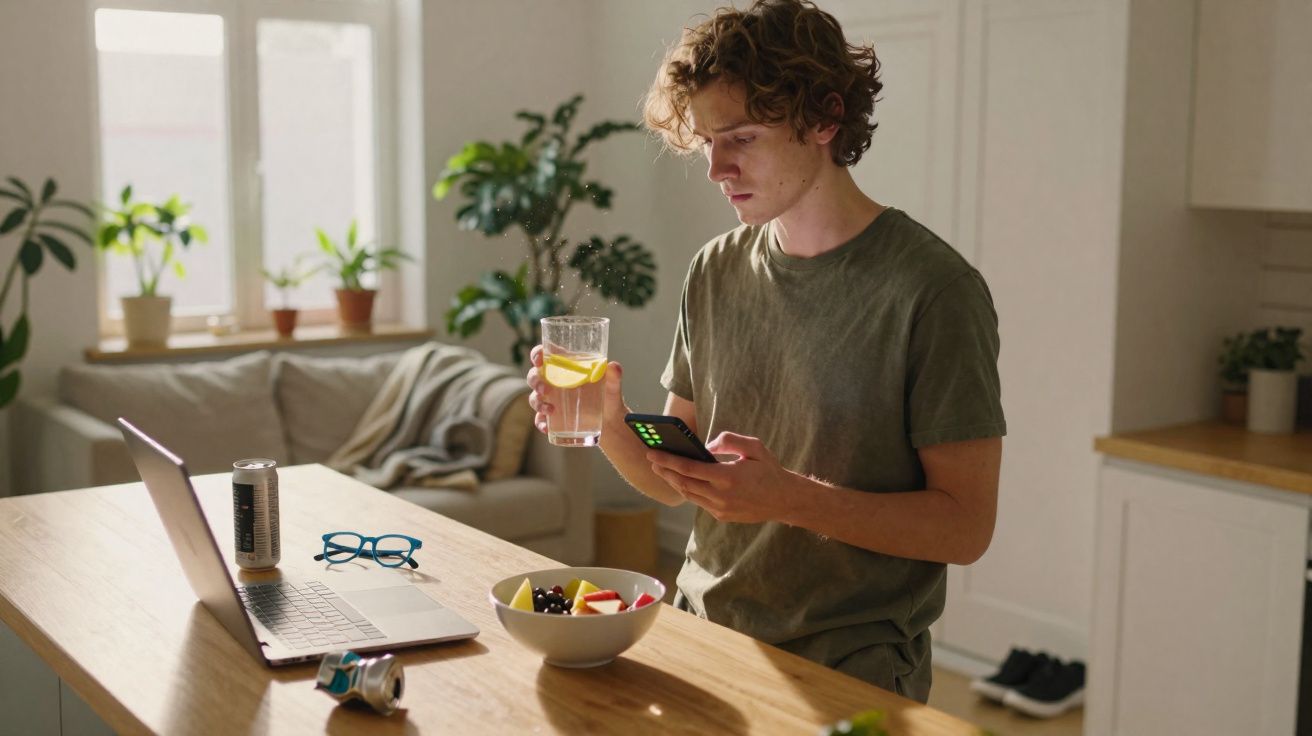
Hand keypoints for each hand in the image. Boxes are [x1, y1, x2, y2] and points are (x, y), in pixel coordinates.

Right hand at [527, 344, 626, 435]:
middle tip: (545, 389)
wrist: (611, 423)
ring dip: (537, 402)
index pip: (546, 355)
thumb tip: (614, 366)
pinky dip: (540, 423)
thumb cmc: (609, 398)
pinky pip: (540, 419)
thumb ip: (614, 376)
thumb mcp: (612, 386)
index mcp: (566, 367)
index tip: (539, 359)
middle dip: (535, 381)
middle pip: (535, 375)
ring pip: (534, 397)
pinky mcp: (553, 417)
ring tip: (550, 410)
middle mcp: (555, 382)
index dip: (537, 354)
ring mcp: (552, 400)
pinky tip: (546, 428)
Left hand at [646, 432, 798, 523]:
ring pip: (689, 494)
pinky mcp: (722, 516)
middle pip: (683, 483)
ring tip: (662, 470)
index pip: (689, 468)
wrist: (785, 500)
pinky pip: (699, 502)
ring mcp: (720, 509)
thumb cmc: (769, 470)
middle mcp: (721, 496)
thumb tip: (706, 446)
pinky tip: (682, 481)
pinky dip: (689, 490)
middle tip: (652, 460)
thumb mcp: (754, 447)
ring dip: (674, 482)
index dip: (668, 460)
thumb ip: (728, 441)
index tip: (653, 454)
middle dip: (665, 471)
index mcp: (727, 477)